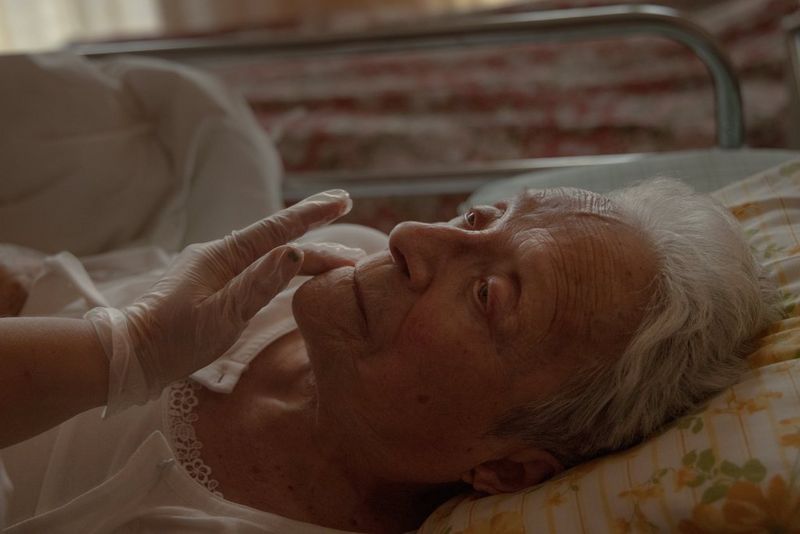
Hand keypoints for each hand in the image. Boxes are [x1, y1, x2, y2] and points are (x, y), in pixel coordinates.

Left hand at [86, 190, 354, 414]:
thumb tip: (294, 252)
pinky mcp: (215, 285)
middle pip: (280, 240)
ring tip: (340, 259)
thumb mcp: (221, 315)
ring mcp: (218, 269)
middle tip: (350, 225)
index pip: (278, 229)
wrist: (131, 356)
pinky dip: (285, 266)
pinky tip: (295, 269)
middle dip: (318, 233)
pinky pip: (259, 268)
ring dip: (306, 254)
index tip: (343, 198)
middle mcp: (223, 255)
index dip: (313, 213)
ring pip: (271, 255)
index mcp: (225, 256)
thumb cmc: (174, 340)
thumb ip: (258, 284)